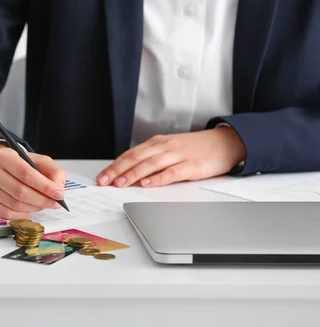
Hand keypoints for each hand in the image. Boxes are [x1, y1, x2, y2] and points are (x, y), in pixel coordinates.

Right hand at [0, 142, 65, 218]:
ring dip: (34, 207)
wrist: (1, 167)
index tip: (59, 194)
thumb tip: (58, 189)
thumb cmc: (21, 164)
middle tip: (55, 203)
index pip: (26, 173)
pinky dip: (22, 215)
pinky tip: (30, 209)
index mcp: (4, 156)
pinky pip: (7, 214)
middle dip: (42, 200)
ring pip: (15, 204)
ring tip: (43, 204)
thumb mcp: (39, 161)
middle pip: (20, 191)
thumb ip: (54, 171)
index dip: (44, 186)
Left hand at [96, 128, 245, 187]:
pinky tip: (147, 184)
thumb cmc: (194, 148)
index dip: (114, 165)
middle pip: (136, 158)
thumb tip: (128, 172)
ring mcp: (178, 155)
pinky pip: (171, 172)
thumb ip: (151, 158)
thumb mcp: (169, 148)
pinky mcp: (191, 165)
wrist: (224, 142)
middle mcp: (165, 147)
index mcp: (157, 143)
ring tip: (120, 183)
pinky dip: (158, 178)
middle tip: (104, 181)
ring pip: (150, 164)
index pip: (130, 154)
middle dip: (117, 170)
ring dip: (133, 174)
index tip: (101, 176)